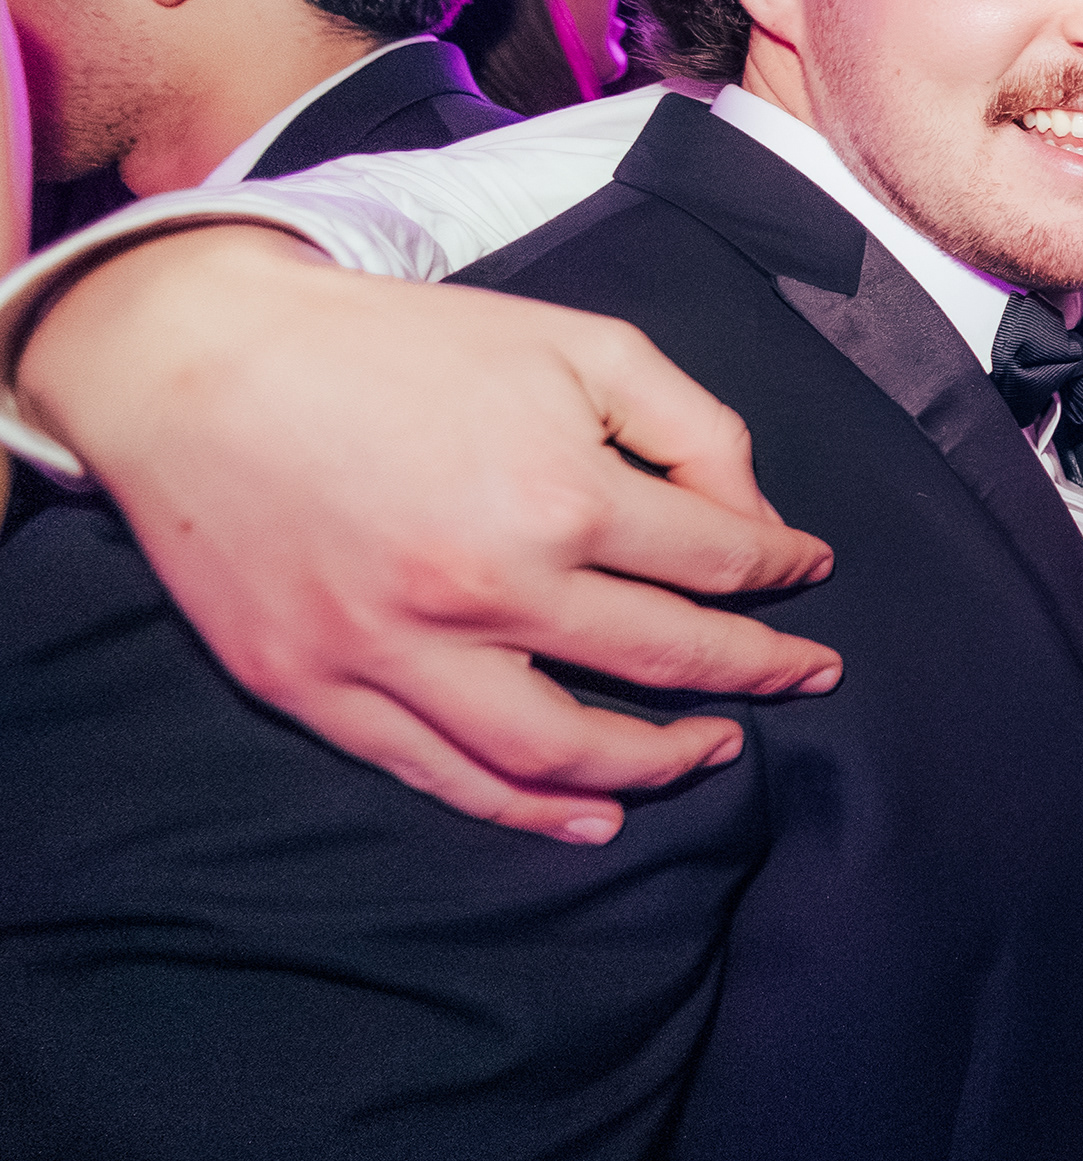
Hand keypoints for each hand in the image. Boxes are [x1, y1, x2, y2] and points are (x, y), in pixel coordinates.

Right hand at [17, 226, 839, 841]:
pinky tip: (593, 817)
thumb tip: (753, 523)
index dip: (781, 570)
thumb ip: (693, 429)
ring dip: (658, 765)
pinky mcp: (314, 690)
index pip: (716, 563)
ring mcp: (393, 652)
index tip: (806, 570)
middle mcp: (485, 590)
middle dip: (756, 671)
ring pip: (559, 753)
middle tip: (805, 674)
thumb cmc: (400, 344)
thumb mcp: (578, 343)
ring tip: (714, 753)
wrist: (198, 363)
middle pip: (663, 661)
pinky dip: (528, 811)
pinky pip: (442, 775)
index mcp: (560, 495)